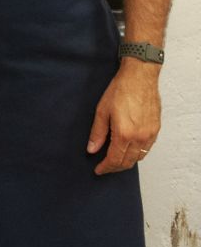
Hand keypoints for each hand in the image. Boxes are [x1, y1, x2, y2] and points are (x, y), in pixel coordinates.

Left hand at [87, 59, 160, 174]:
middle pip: (127, 162)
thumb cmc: (121, 89)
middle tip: (105, 166)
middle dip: (115, 167)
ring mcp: (150, 134)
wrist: (140, 76)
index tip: (98, 170)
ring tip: (115, 159)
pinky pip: (147, 148)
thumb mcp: (102, 110)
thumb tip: (91, 149)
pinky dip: (137, 153)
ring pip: (138, 157)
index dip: (105, 167)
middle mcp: (139, 137)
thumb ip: (97, 132)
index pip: (114, 160)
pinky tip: (129, 149)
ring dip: (126, 162)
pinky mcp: (156, 129)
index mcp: (124, 134)